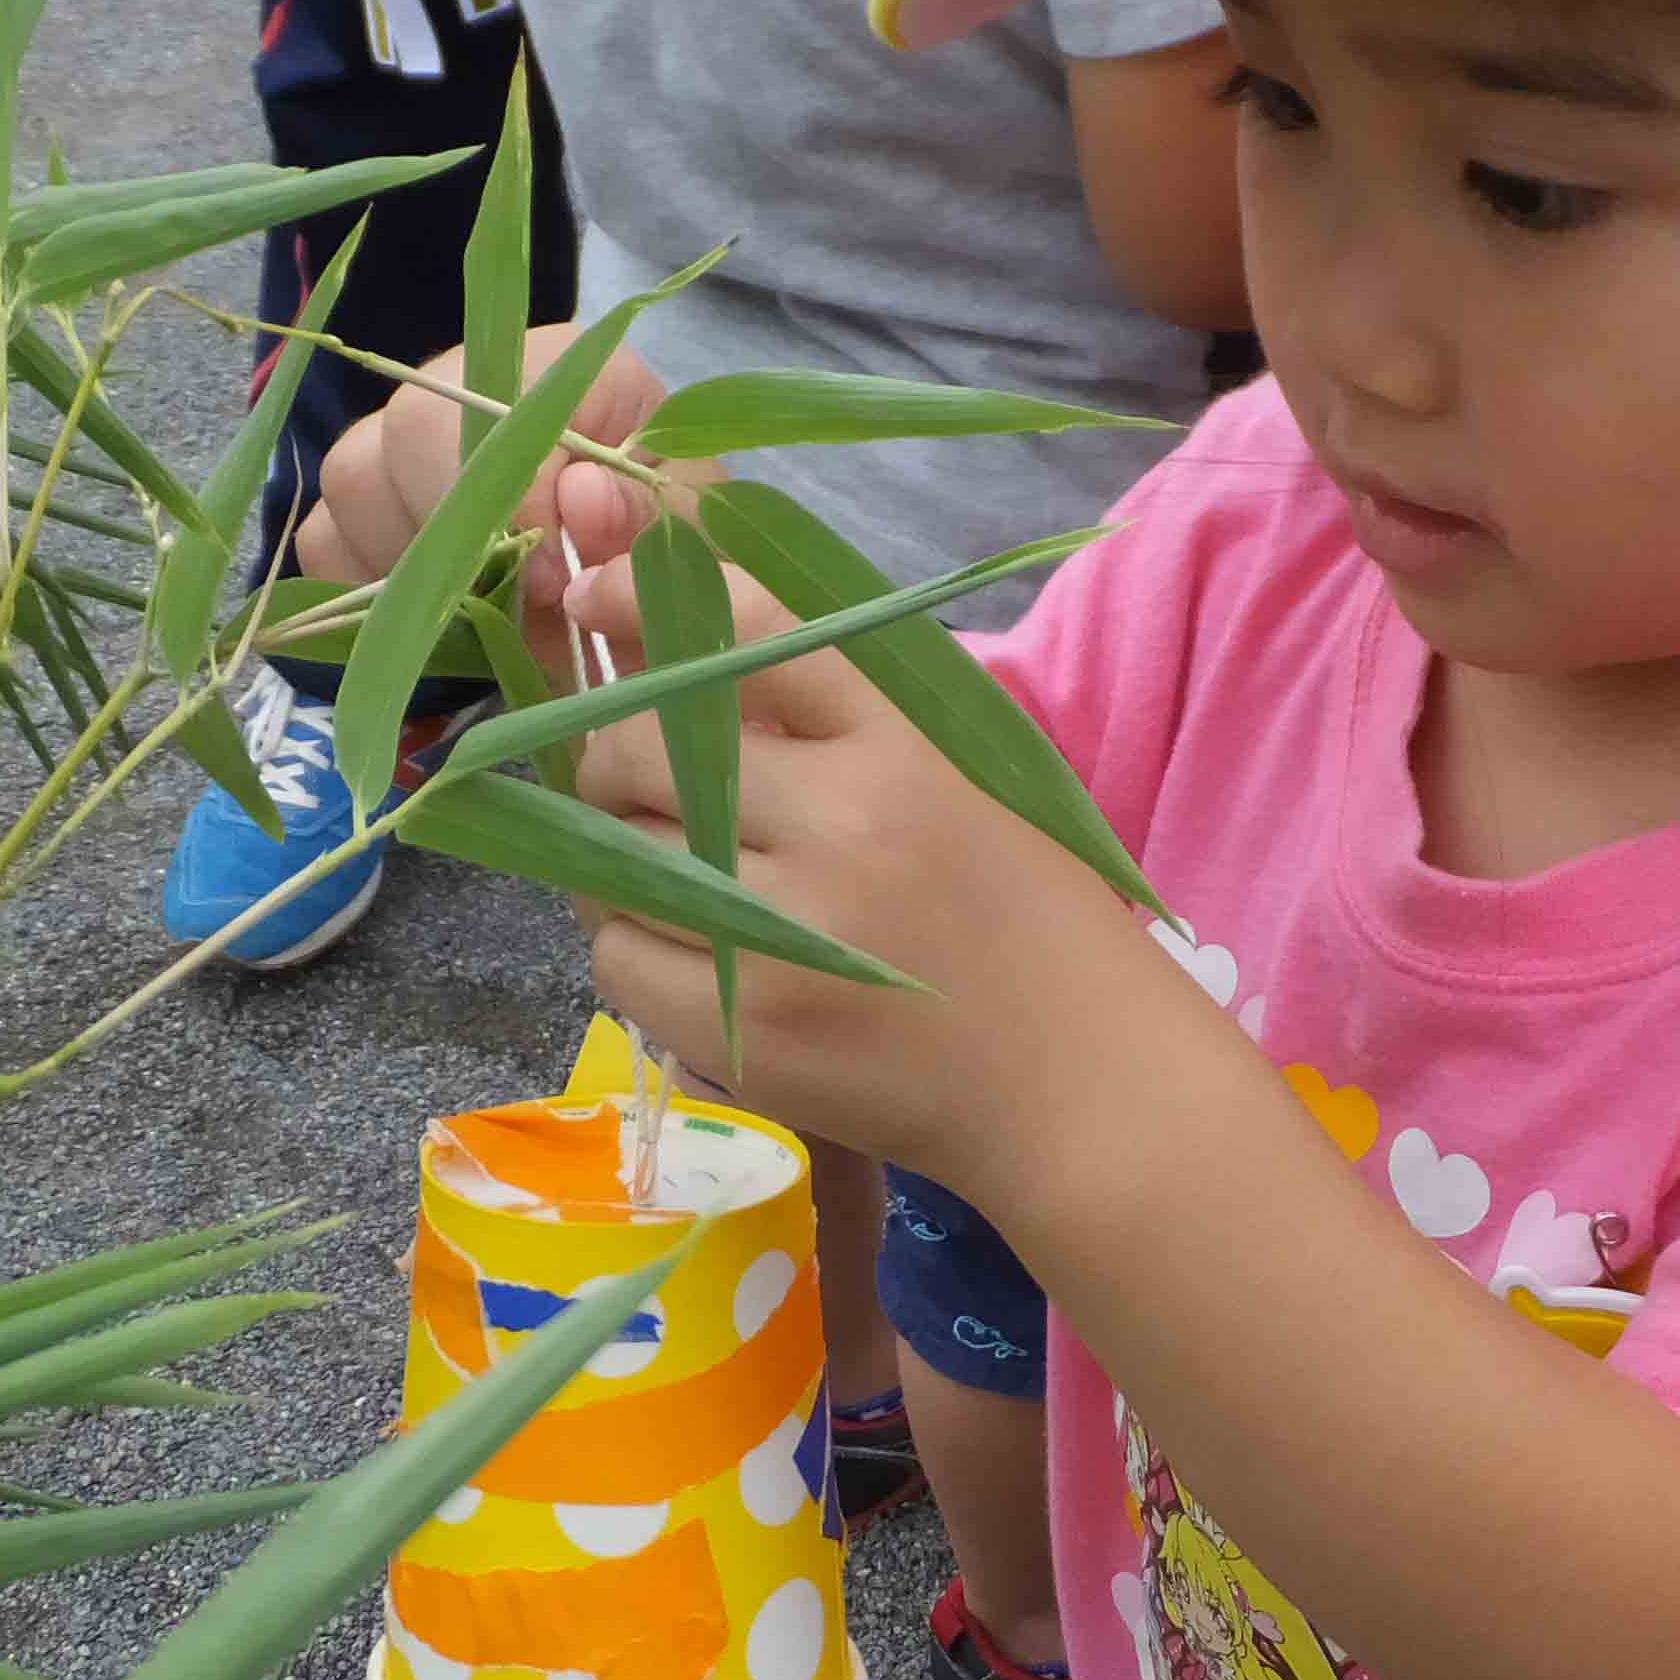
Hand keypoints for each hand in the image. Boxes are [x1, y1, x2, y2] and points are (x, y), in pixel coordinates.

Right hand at [291, 323, 672, 615]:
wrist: (638, 618)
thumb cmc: (671, 563)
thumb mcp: (689, 548)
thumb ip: (649, 521)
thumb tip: (580, 496)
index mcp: (572, 370)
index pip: (507, 391)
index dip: (519, 486)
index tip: (556, 572)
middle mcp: (479, 385)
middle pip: (413, 421)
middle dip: (459, 528)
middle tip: (514, 598)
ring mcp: (410, 442)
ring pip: (353, 473)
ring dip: (413, 559)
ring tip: (484, 603)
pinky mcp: (367, 508)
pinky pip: (323, 536)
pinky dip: (365, 586)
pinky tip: (436, 612)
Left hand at [556, 555, 1191, 1180]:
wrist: (1083, 1084)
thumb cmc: (1029, 919)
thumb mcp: (963, 779)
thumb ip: (840, 719)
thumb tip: (683, 653)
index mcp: (900, 750)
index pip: (750, 633)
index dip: (649, 599)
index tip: (597, 596)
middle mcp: (839, 827)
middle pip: (643, 746)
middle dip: (618, 755)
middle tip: (646, 783)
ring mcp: (784, 936)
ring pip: (611, 855)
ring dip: (619, 855)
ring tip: (676, 873)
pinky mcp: (743, 1030)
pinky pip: (616, 956)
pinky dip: (631, 944)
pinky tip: (690, 952)